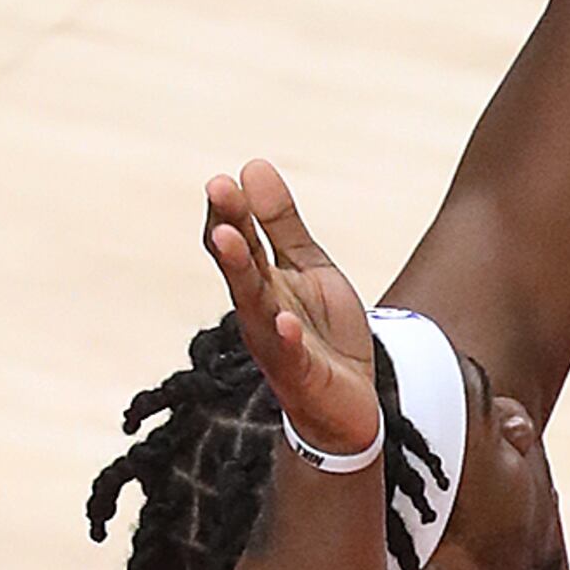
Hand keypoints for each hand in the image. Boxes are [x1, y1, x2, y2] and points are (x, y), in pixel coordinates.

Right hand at [205, 161, 379, 458]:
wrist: (350, 404)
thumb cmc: (321, 333)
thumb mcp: (310, 269)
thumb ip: (282, 225)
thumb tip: (253, 165)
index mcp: (260, 282)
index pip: (236, 241)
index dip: (230, 210)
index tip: (223, 178)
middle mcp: (259, 310)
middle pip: (239, 264)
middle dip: (228, 227)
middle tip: (219, 188)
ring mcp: (276, 344)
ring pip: (253, 305)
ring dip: (241, 271)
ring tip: (232, 238)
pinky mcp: (301, 376)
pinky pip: (290, 355)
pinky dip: (286, 338)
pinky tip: (287, 320)